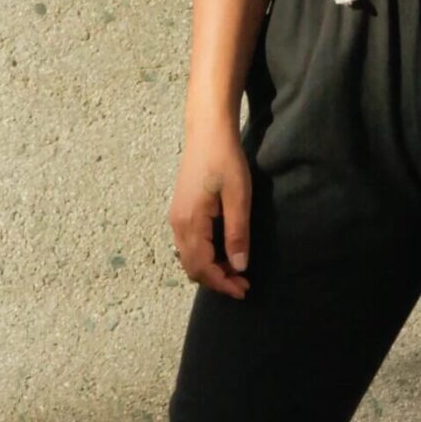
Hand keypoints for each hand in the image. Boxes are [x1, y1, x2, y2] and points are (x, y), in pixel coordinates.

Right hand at [170, 114, 253, 297]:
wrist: (207, 131)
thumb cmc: (225, 160)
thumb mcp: (238, 197)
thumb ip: (237, 233)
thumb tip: (238, 266)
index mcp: (190, 222)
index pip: (203, 267)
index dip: (222, 283)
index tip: (244, 290)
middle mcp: (177, 224)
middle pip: (192, 267)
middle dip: (216, 280)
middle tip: (242, 285)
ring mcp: (176, 217)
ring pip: (189, 257)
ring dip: (210, 269)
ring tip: (235, 272)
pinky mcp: (181, 211)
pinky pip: (188, 245)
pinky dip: (204, 257)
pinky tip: (222, 252)